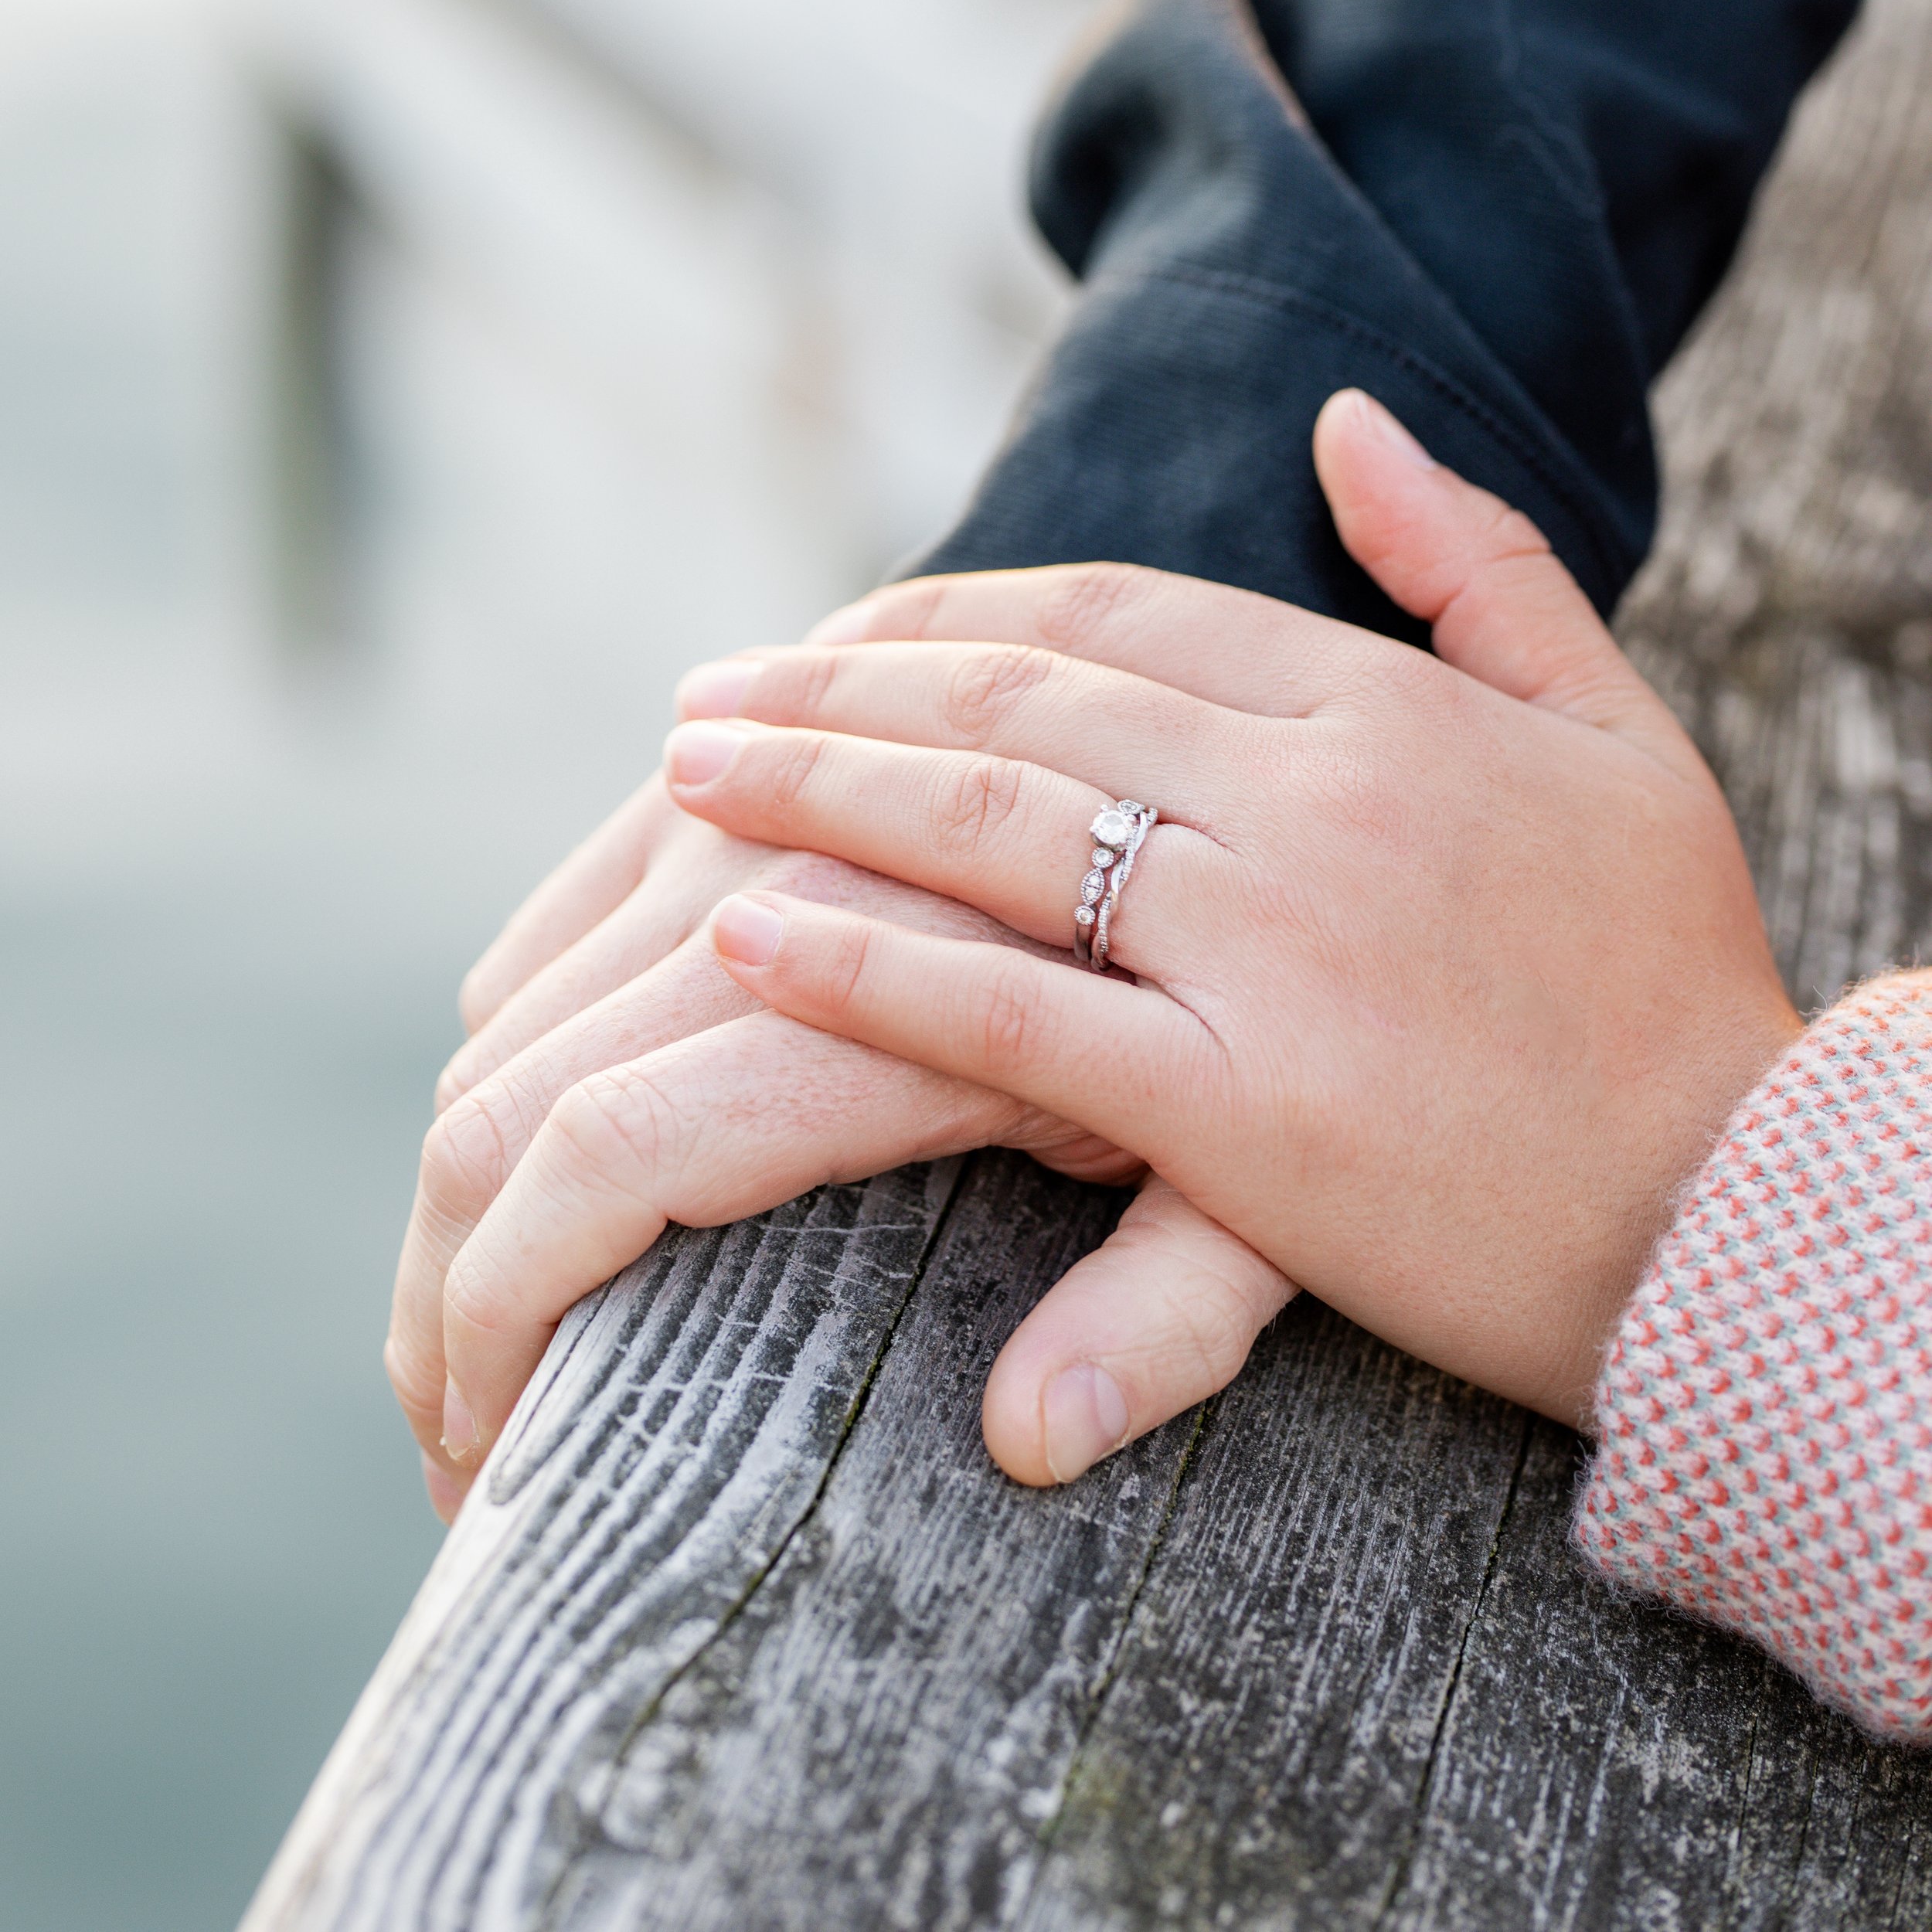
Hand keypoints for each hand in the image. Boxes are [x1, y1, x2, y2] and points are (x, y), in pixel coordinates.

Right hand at [391, 793, 1289, 1517]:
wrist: (1290, 771)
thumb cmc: (1295, 1018)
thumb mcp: (1270, 1178)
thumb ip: (1162, 1309)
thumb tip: (1033, 1441)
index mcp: (885, 1012)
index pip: (599, 1158)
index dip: (499, 1318)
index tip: (480, 1465)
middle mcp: (778, 884)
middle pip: (504, 1086)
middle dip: (442, 1272)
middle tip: (451, 1430)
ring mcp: (747, 811)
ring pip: (512, 989)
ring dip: (462, 1151)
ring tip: (477, 1297)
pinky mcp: (752, 766)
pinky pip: (569, 889)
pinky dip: (515, 1008)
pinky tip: (521, 1101)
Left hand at [651, 391, 1799, 1429]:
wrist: (1748, 1214)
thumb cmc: (1673, 980)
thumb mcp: (1611, 731)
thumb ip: (1477, 564)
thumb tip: (1343, 419)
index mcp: (1383, 707)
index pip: (1120, 612)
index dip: (956, 609)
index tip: (837, 627)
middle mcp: (1313, 800)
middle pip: (1023, 694)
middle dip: (838, 686)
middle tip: (702, 695)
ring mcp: (1272, 949)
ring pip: (992, 823)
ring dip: (812, 785)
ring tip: (683, 772)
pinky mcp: (1243, 1110)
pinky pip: (1010, 1015)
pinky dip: (861, 965)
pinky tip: (742, 932)